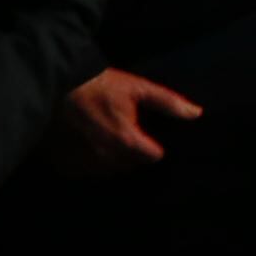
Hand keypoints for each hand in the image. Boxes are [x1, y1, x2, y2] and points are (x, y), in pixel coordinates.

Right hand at [51, 67, 202, 175]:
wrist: (58, 83)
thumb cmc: (101, 84)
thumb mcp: (138, 88)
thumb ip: (168, 103)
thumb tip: (196, 113)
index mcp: (128, 141)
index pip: (153, 156)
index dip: (152, 144)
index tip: (145, 133)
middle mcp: (107, 157)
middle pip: (131, 165)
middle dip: (132, 152)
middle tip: (123, 131)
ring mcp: (85, 162)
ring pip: (109, 170)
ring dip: (111, 159)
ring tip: (104, 137)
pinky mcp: (66, 163)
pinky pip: (85, 171)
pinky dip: (88, 163)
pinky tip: (85, 144)